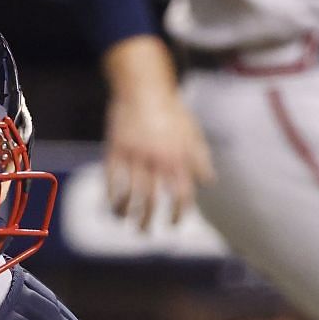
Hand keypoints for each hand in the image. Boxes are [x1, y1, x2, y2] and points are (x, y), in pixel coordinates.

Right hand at [102, 35, 213, 230]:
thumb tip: (208, 182)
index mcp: (178, 158)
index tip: (174, 225)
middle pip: (152, 201)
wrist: (144, 87)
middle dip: (148, 221)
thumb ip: (200, 159)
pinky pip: (111, 179)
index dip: (178, 215)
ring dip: (127, 214)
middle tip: (145, 232)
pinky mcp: (115, 149)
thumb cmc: (171, 111)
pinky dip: (110, 196)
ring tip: (126, 222)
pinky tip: (111, 205)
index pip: (182, 196)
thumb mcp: (192, 133)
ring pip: (130, 194)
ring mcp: (134, 155)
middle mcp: (157, 159)